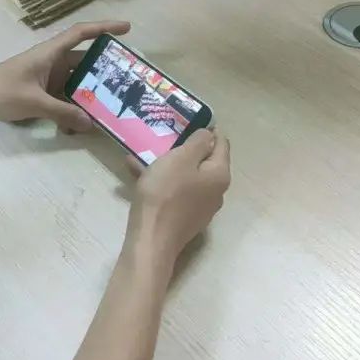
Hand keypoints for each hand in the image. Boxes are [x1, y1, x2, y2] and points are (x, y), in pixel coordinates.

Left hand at [0, 21, 130, 131]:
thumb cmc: (2, 90)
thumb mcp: (34, 102)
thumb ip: (62, 112)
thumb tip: (90, 122)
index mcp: (50, 53)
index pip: (81, 33)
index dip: (104, 27)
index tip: (126, 28)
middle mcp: (53, 61)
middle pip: (84, 61)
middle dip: (104, 71)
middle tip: (128, 82)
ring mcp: (48, 77)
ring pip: (76, 82)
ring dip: (90, 94)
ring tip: (112, 107)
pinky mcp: (43, 91)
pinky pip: (65, 97)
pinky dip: (73, 108)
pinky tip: (80, 126)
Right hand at [125, 130, 230, 259]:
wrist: (152, 238)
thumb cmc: (166, 193)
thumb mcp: (181, 158)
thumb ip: (198, 142)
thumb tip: (209, 135)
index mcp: (220, 174)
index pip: (222, 144)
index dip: (208, 130)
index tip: (189, 120)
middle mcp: (216, 192)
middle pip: (204, 162)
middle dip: (185, 148)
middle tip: (165, 138)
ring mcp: (201, 208)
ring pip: (187, 177)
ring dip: (168, 165)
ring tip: (144, 154)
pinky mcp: (185, 218)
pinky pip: (176, 192)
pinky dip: (161, 182)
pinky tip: (137, 175)